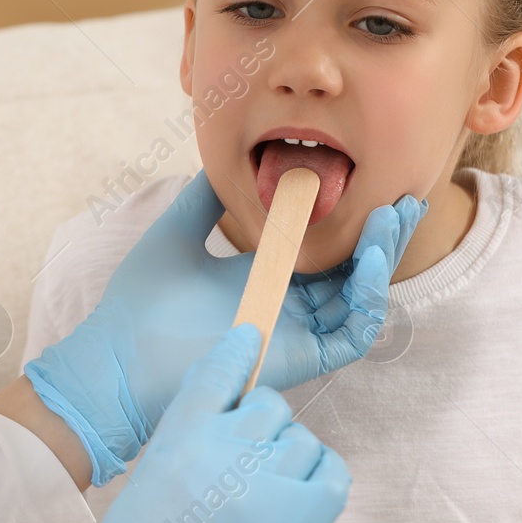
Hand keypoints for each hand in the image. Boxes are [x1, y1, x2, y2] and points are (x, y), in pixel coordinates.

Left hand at [25, 171, 423, 483]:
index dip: (353, 220)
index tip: (373, 183)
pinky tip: (369, 259)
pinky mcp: (298, 360)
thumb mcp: (176, 233)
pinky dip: (367, 299)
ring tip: (391, 217)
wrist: (115, 362)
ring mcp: (295, 333)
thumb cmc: (136, 307)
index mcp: (261, 277)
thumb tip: (224, 160)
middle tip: (405, 197)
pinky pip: (350, 334)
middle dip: (384, 235)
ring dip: (382, 258)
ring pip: (359, 299)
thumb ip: (204, 198)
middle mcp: (285, 305)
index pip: (322, 247)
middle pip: (352, 270)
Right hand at [65, 326, 350, 522]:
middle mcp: (226, 449)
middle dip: (262, 427)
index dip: (240, 349)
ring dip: (289, 459)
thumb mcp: (152, 478)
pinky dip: (320, 480)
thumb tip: (235, 416)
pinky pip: (332, 473)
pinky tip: (297, 501)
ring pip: (302, 439)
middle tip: (248, 466)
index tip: (251, 338)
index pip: (220, 366)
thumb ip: (191, 437)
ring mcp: (267, 484)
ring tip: (265, 497)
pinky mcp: (301, 522)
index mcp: (180, 434)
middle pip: (269, 405)